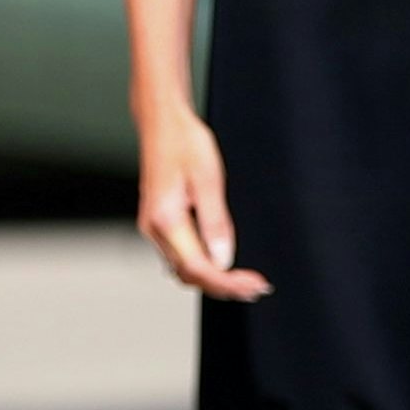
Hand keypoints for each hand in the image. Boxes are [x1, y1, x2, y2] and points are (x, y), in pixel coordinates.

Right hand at [136, 105, 271, 301]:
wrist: (162, 122)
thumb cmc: (184, 142)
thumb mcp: (208, 180)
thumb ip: (216, 224)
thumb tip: (223, 260)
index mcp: (166, 219)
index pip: (198, 267)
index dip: (228, 282)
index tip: (253, 285)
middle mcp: (154, 229)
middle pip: (189, 275)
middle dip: (223, 286)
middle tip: (256, 287)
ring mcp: (153, 228)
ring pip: (183, 269)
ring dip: (213, 278)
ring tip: (244, 279)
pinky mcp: (158, 223)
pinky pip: (180, 255)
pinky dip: (202, 265)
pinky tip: (223, 261)